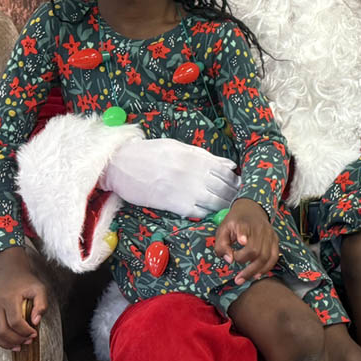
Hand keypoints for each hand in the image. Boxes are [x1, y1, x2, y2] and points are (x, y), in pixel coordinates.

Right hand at [0, 247, 49, 349]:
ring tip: (17, 345)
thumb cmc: (25, 281)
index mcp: (9, 297)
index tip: (34, 335)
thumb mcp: (39, 289)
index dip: (25, 332)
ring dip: (4, 343)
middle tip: (27, 342)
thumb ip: (41, 304)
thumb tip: (36, 322)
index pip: (15, 322)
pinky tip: (7, 341)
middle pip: (1, 330)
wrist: (9, 271)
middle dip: (15, 340)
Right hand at [101, 137, 239, 217]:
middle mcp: (195, 174)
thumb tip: (229, 165)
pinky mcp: (175, 205)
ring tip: (226, 207)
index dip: (235, 180)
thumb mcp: (179, 147)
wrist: (122, 165)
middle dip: (233, 195)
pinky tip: (209, 212)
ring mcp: (186, 191)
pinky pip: (199, 212)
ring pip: (215, 202)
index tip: (238, 184)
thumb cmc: (150, 153)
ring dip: (223, 206)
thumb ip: (205, 156)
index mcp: (196, 158)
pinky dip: (207, 213)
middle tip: (236, 199)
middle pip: (224, 188)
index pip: (226, 172)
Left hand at [214, 198, 278, 284]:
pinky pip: (274, 257)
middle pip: (256, 250)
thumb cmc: (234, 222)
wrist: (251, 209)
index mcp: (243, 223)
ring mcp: (269, 234)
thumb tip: (230, 260)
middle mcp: (259, 228)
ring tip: (244, 279)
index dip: (244, 235)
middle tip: (236, 276)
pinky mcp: (275, 239)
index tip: (241, 241)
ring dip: (255, 270)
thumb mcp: (222, 230)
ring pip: (267, 256)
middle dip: (245, 265)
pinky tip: (257, 274)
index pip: (245, 229)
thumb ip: (221, 245)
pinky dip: (266, 268)